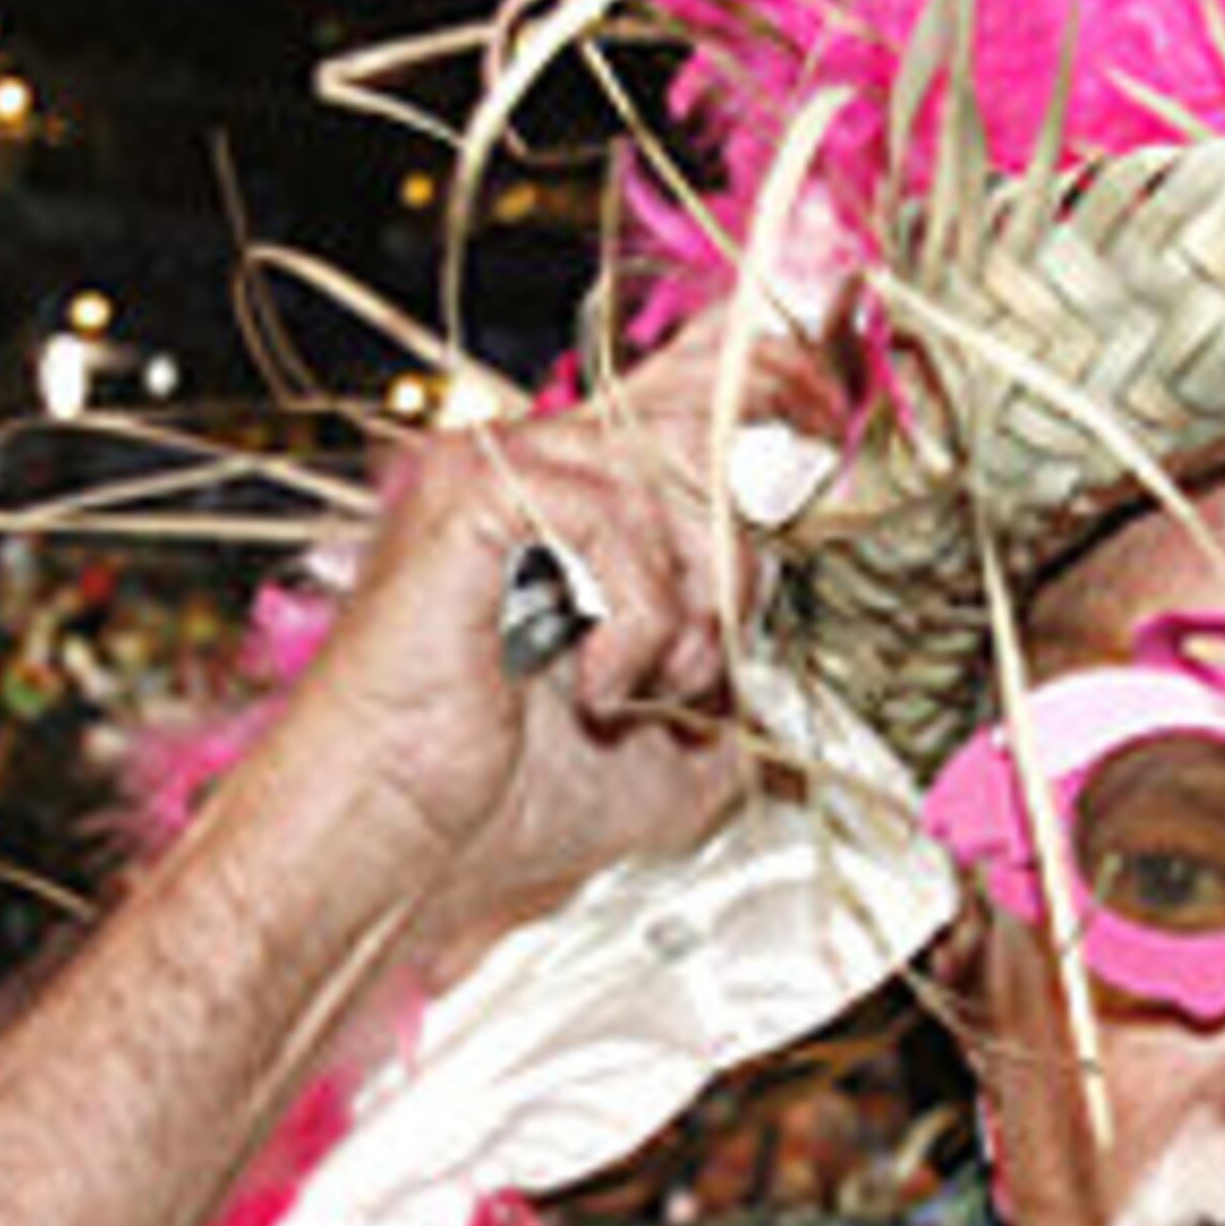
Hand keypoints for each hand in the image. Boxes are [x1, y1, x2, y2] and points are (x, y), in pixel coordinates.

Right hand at [230, 313, 830, 969]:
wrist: (400, 854)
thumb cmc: (500, 811)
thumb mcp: (675, 756)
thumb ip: (737, 680)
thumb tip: (792, 632)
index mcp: (578, 510)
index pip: (685, 388)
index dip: (767, 371)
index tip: (824, 398)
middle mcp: (536, 470)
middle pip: (699, 421)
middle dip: (733, 552)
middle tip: (696, 653)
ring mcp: (496, 473)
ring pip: (670, 482)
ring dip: (690, 604)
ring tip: (641, 686)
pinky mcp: (471, 497)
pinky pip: (615, 515)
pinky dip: (637, 617)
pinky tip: (594, 685)